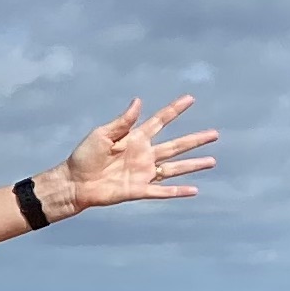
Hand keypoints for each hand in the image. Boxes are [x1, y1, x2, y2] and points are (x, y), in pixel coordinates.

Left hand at [39, 97, 216, 216]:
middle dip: (195, 140)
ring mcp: (143, 173)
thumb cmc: (84, 156)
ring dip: (194, 165)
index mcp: (135, 138)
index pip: (160, 121)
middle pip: (176, 145)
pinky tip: (194, 190)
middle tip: (215, 134)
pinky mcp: (138, 190)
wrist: (74, 182)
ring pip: (175, 168)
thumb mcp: (102, 134)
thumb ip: (122, 121)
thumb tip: (138, 101)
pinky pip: (162, 191)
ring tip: (212, 161)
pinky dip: (178, 191)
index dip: (175, 110)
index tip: (190, 99)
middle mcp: (144, 154)